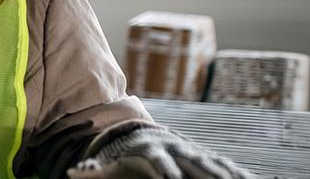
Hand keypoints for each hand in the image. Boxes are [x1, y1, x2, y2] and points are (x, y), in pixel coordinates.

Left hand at [67, 127, 254, 178]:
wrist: (139, 134)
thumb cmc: (123, 157)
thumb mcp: (106, 165)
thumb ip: (91, 172)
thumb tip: (71, 174)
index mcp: (153, 154)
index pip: (162, 167)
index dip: (169, 175)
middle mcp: (176, 150)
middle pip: (194, 165)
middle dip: (208, 176)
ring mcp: (192, 153)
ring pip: (214, 165)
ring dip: (230, 174)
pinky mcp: (203, 157)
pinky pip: (224, 166)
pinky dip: (239, 173)